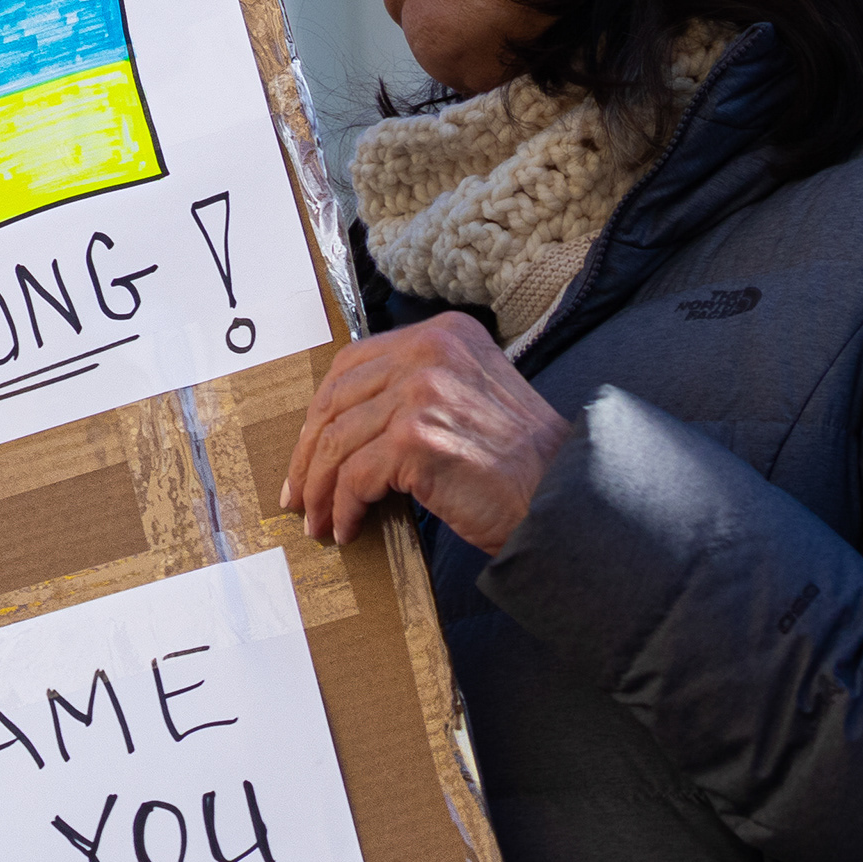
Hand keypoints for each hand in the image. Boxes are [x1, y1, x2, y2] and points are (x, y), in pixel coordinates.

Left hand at [279, 312, 573, 553]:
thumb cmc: (518, 463)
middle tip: (297, 496)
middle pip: (335, 402)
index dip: (320, 415)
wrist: (565, 498)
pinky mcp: (416, 437)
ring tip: (318, 522)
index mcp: (444, 334)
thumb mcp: (469, 399)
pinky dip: (344, 507)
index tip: (307, 453)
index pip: (352, 366)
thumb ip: (415, 391)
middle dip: (308, 455)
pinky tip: (348, 528)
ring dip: (320, 490)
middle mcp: (431, 350)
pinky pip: (355, 476)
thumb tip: (341, 426)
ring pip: (338, 443)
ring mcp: (423, 391)